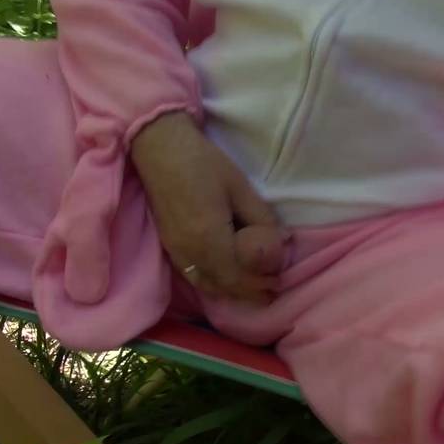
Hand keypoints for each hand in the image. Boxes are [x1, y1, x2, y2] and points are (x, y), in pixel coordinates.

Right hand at [131, 111, 287, 302]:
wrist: (160, 149)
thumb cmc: (204, 163)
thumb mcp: (240, 187)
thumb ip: (261, 218)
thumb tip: (283, 241)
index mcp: (209, 237)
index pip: (238, 275)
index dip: (259, 284)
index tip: (278, 283)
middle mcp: (190, 251)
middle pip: (223, 284)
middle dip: (248, 292)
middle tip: (271, 293)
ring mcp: (176, 251)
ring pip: (206, 284)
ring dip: (230, 292)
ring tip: (252, 293)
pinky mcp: (169, 246)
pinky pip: (192, 276)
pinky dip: (212, 285)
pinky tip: (224, 283)